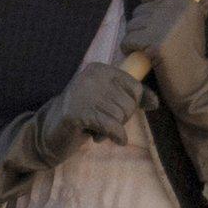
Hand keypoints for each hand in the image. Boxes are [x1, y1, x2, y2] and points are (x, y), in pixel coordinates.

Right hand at [0, 62, 156, 207]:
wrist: (51, 132)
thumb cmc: (84, 115)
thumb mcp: (108, 102)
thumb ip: (132, 98)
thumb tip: (156, 102)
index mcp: (99, 69)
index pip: (134, 88)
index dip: (131, 106)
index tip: (114, 112)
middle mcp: (91, 76)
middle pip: (129, 104)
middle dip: (120, 119)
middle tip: (102, 122)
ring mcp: (82, 93)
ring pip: (120, 117)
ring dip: (111, 129)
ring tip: (94, 128)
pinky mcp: (77, 113)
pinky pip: (111, 127)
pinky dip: (113, 136)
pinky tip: (101, 138)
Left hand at [121, 0, 207, 110]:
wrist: (194, 78)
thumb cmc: (190, 47)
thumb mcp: (196, 18)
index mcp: (184, 0)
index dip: (150, 9)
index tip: (163, 24)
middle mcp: (175, 9)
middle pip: (138, 11)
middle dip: (144, 27)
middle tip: (163, 41)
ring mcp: (164, 26)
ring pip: (131, 26)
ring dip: (137, 40)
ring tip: (156, 49)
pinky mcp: (154, 43)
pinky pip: (128, 41)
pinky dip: (132, 50)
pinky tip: (148, 57)